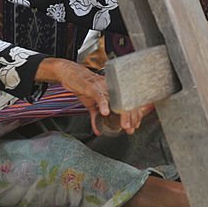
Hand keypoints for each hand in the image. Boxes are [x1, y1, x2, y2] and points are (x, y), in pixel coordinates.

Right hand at [35, 59, 151, 135]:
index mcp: (113, 92)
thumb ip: (96, 117)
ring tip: (124, 125)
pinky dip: (103, 104)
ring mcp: (103, 88)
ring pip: (116, 100)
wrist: (72, 74)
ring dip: (122, 114)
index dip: (134, 115)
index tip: (135, 125)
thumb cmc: (84, 87)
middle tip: (131, 129)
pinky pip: (100, 96)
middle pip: (126, 102)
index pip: (128, 103)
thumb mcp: (92, 105)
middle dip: (131, 117)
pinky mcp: (92, 87)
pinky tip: (105, 113)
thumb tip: (98, 131)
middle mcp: (111, 89)